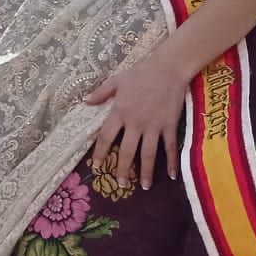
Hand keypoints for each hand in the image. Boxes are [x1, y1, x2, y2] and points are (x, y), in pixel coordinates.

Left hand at [84, 54, 189, 189]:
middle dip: (122, 170)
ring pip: (148, 154)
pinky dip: (171, 162)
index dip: (99, 153)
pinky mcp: (170, 126)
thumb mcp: (116, 81)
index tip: (96, 167)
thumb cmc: (140, 73)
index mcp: (119, 112)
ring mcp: (154, 126)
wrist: (168, 68)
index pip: (105, 137)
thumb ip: (101, 93)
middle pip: (126, 151)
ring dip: (145, 172)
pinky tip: (171, 176)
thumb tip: (85, 101)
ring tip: (143, 186)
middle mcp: (135, 123)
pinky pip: (170, 148)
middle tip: (119, 184)